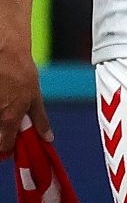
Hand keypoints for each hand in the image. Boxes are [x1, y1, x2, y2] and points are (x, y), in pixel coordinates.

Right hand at [0, 40, 49, 156]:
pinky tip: (2, 97)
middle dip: (2, 136)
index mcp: (9, 119)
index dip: (9, 149)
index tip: (12, 149)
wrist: (4, 53)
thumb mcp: (35, 97)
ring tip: (6, 102)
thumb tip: (47, 137)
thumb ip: (40, 120)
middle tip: (10, 126)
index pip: (4, 146)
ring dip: (0, 122)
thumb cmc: (20, 72)